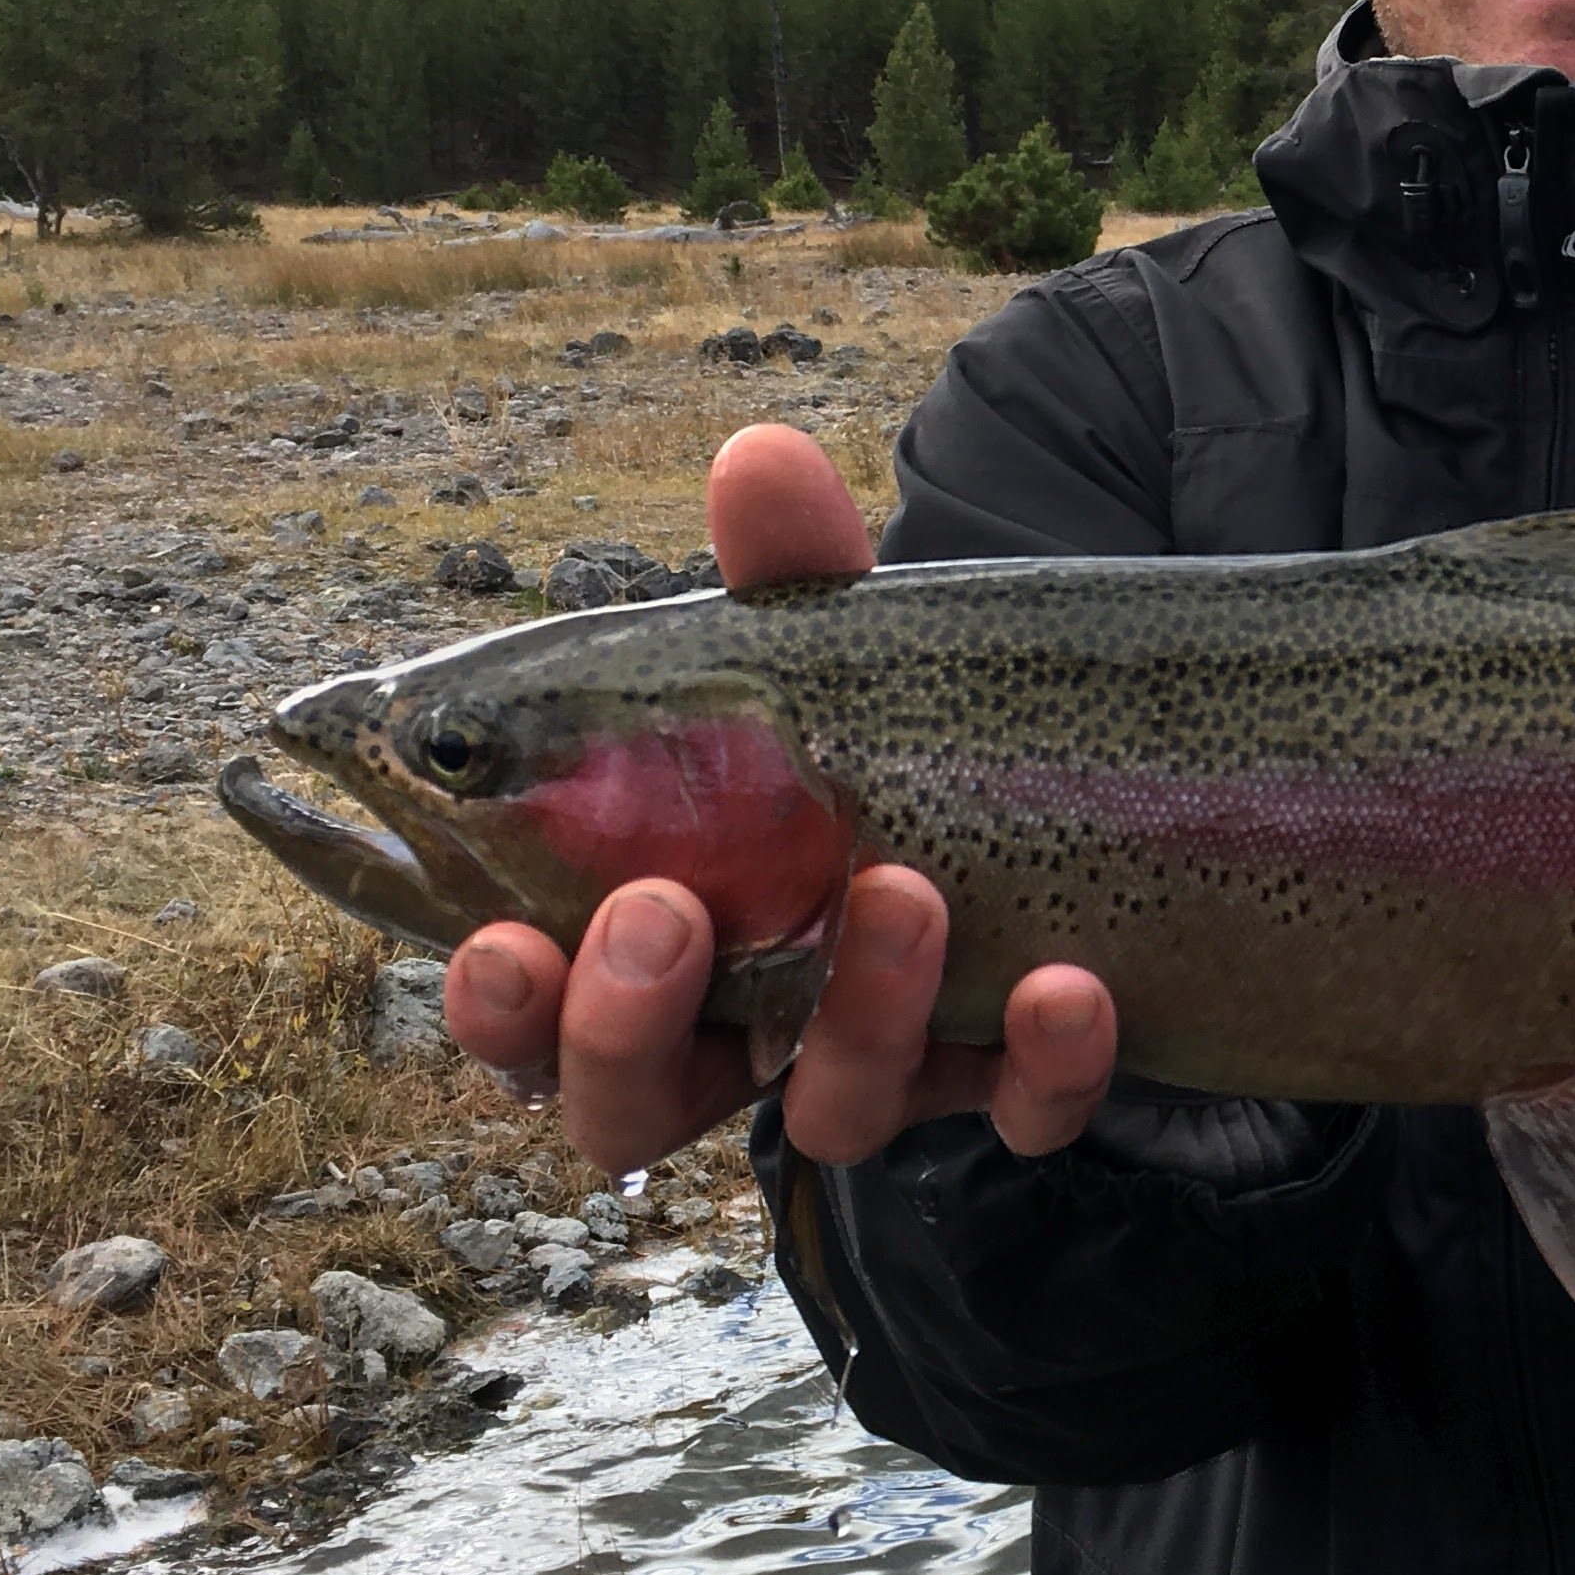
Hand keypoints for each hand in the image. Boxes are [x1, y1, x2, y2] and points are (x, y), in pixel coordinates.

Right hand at [440, 423, 1117, 1176]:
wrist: (1073, 789)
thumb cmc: (876, 739)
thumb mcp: (832, 656)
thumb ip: (789, 576)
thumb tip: (761, 459)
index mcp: (647, 939)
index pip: (530, 1016)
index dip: (502, 1010)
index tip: (501, 947)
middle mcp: (742, 1033)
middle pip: (633, 1108)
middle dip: (627, 1030)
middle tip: (667, 912)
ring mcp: (877, 1068)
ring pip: (830, 1114)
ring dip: (858, 1016)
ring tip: (900, 889)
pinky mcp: (1008, 1085)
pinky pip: (1020, 1115)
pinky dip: (1040, 1068)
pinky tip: (1069, 987)